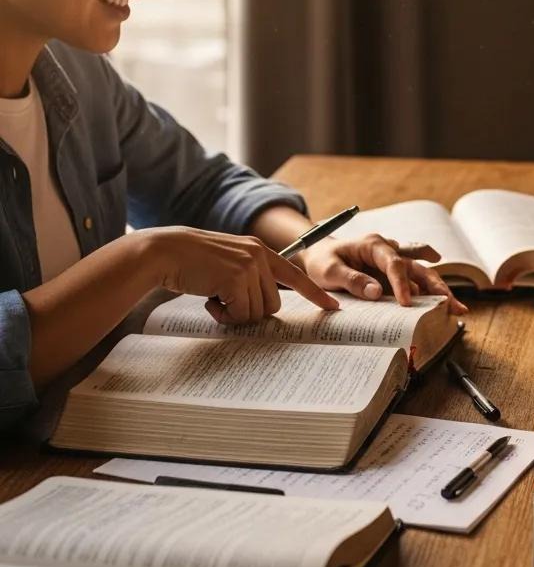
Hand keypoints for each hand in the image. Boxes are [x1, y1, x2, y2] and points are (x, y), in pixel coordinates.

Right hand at [147, 226, 338, 324]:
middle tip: (225, 305)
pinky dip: (224, 316)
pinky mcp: (236, 278)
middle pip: (273, 303)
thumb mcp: (228, 262)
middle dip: (250, 312)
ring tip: (214, 299)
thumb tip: (262, 308)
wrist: (165, 252)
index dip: (315, 293)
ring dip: (235, 314)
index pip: (295, 274)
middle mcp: (259, 255)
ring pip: (257, 311)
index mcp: (260, 250)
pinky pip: (241, 314)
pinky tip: (208, 300)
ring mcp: (249, 266)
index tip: (334, 307)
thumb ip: (248, 276)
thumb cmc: (192, 263)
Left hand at [297, 233, 468, 314]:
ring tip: (454, 306)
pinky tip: (443, 300)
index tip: (406, 304)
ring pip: (422, 273)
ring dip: (439, 289)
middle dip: (436, 285)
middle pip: (418, 267)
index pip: (394, 264)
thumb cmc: (322, 260)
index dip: (402, 284)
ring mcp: (393, 262)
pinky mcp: (392, 274)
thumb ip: (352, 280)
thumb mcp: (329, 270)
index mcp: (374, 245)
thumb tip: (376, 293)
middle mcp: (389, 250)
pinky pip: (414, 280)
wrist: (316, 255)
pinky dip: (429, 289)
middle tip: (450, 303)